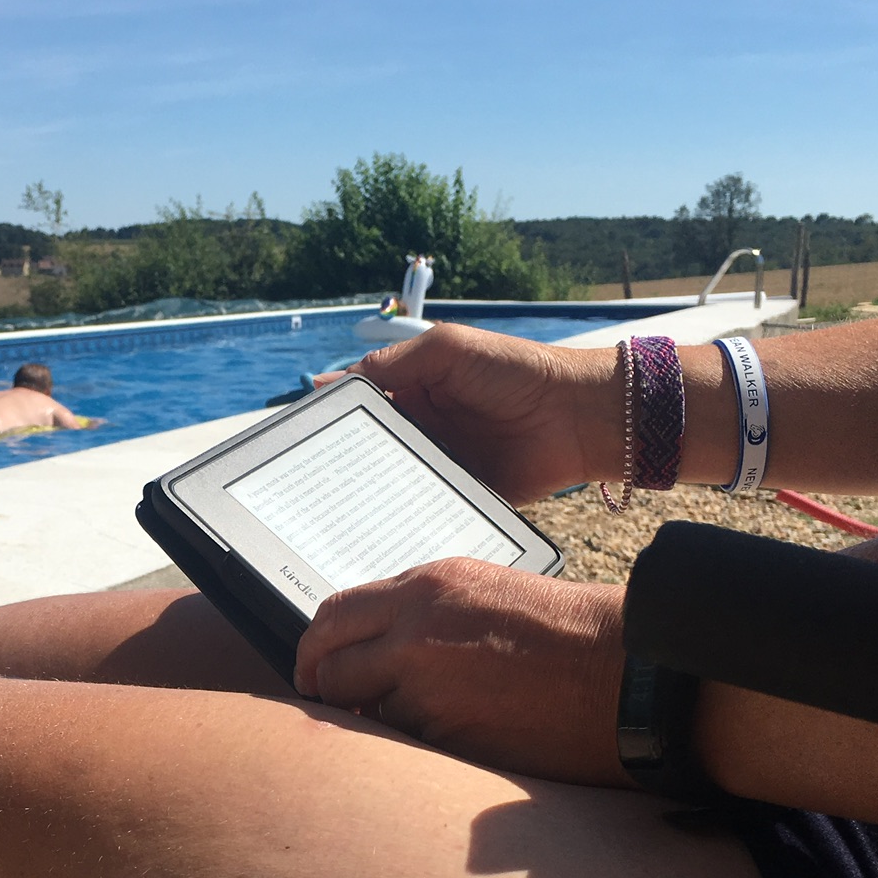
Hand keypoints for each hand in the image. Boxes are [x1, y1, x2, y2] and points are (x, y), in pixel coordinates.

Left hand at [293, 558, 632, 785]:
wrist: (627, 674)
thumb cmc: (570, 633)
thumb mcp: (485, 594)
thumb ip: (423, 615)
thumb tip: (377, 647)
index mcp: (427, 587)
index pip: (335, 615)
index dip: (317, 649)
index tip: (316, 669)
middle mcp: (415, 632)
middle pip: (329, 667)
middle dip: (327, 690)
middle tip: (335, 707)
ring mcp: (428, 688)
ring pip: (364, 714)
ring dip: (376, 724)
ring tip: (418, 723)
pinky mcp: (448, 738)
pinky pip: (405, 748)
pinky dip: (412, 752)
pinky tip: (448, 743)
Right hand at [336, 324, 615, 502]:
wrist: (576, 416)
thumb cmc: (515, 370)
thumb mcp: (448, 349)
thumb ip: (394, 363)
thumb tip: (331, 381)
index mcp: (416, 389)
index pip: (364, 404)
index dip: (335, 417)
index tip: (302, 435)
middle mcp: (424, 427)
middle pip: (373, 448)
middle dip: (346, 461)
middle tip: (311, 482)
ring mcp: (442, 464)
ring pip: (395, 481)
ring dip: (373, 492)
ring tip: (336, 510)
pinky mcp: (461, 495)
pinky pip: (428, 508)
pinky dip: (409, 516)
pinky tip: (381, 528)